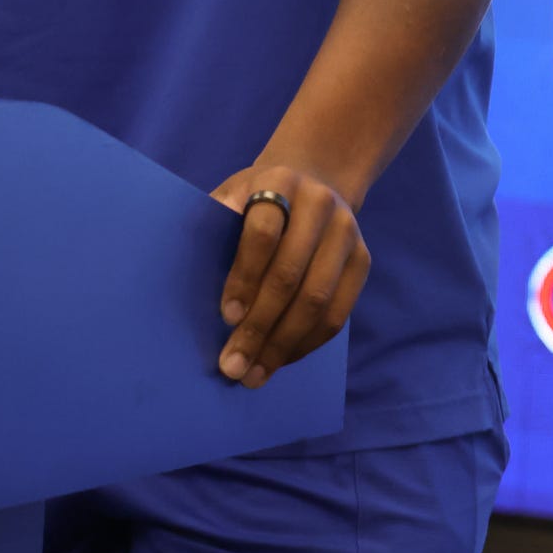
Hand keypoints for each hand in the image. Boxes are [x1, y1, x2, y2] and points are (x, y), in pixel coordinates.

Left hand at [211, 165, 369, 388]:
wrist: (314, 178)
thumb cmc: (257, 196)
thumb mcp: (233, 192)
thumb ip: (214, 222)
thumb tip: (189, 274)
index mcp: (278, 182)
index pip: (262, 234)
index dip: (244, 277)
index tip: (226, 316)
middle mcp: (319, 205)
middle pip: (291, 275)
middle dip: (260, 326)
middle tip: (233, 365)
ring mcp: (347, 233)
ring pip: (318, 301)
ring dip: (284, 345)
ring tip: (255, 374)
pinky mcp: (362, 261)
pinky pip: (338, 314)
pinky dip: (307, 343)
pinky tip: (281, 360)